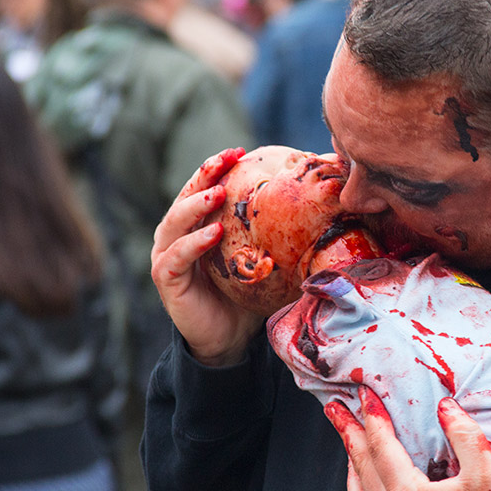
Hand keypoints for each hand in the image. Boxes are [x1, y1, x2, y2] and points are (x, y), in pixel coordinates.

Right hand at [151, 148, 263, 365]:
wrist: (229, 339)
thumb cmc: (246, 295)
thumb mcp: (261, 257)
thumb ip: (275, 233)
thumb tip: (325, 207)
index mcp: (195, 226)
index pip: (202, 189)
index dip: (216, 168)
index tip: (239, 151)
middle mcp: (176, 237)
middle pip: (185, 198)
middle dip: (205, 175)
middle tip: (226, 158)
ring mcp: (167, 257)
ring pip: (175, 223)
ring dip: (195, 205)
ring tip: (217, 193)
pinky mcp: (166, 280)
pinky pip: (176, 257)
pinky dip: (193, 244)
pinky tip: (213, 233)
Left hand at [324, 386, 490, 490]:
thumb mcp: (487, 472)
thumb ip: (463, 433)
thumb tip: (444, 406)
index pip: (381, 446)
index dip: (372, 416)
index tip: (364, 393)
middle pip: (361, 466)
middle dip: (348, 432)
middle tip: (335, 409)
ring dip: (351, 464)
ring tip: (348, 441)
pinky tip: (365, 482)